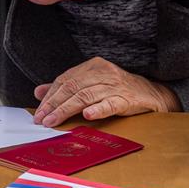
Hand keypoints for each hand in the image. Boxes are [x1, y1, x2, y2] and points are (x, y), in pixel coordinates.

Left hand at [32, 57, 180, 127]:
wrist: (149, 94)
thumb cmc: (117, 89)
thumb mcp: (91, 84)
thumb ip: (66, 87)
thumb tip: (39, 92)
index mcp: (93, 66)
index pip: (66, 80)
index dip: (50, 96)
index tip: (39, 112)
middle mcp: (103, 73)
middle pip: (73, 87)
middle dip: (54, 104)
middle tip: (42, 119)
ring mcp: (115, 85)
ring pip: (86, 96)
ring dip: (67, 110)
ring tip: (53, 121)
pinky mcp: (126, 99)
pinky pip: (110, 104)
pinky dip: (98, 109)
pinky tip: (87, 115)